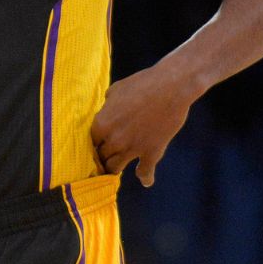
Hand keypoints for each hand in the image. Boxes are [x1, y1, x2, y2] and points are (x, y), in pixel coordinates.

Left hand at [89, 65, 194, 186]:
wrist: (172, 86)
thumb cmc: (142, 84)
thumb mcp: (116, 90)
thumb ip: (107, 105)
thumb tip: (106, 112)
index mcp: (101, 123)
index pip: (90, 141)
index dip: (95, 143)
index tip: (98, 145)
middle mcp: (113, 140)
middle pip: (101, 156)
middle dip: (103, 156)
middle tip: (106, 158)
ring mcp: (132, 148)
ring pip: (115, 168)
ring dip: (115, 168)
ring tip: (117, 168)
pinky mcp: (152, 153)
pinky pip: (145, 173)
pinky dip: (146, 178)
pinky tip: (146, 180)